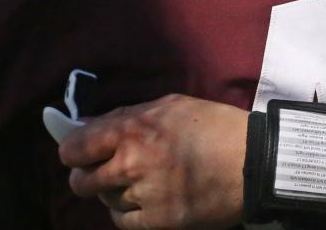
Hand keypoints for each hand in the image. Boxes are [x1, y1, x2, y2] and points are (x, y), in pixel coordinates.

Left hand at [60, 94, 247, 229]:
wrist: (252, 160)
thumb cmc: (215, 126)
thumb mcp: (171, 106)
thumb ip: (128, 116)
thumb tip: (91, 126)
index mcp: (132, 129)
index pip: (75, 148)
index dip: (72, 152)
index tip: (79, 154)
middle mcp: (131, 163)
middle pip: (81, 182)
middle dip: (88, 176)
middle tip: (106, 172)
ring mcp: (143, 195)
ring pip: (104, 201)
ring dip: (115, 192)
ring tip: (142, 181)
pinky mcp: (157, 221)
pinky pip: (122, 222)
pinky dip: (128, 213)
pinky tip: (146, 201)